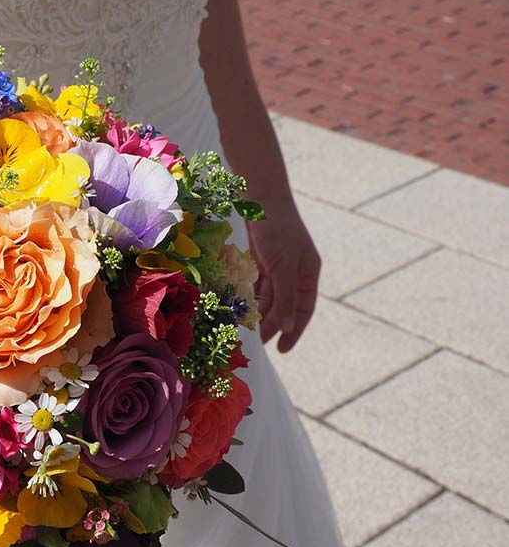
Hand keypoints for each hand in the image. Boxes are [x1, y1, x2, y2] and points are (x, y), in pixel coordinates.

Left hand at [245, 202, 320, 352]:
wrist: (259, 196)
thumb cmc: (277, 230)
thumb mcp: (282, 268)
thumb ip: (284, 298)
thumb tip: (286, 328)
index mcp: (308, 273)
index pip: (303, 309)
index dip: (294, 330)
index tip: (282, 350)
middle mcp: (294, 270)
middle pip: (283, 305)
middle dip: (270, 324)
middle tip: (255, 343)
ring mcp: (276, 263)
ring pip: (267, 296)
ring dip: (257, 312)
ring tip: (244, 328)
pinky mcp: (259, 257)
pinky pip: (254, 283)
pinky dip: (247, 295)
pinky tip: (236, 307)